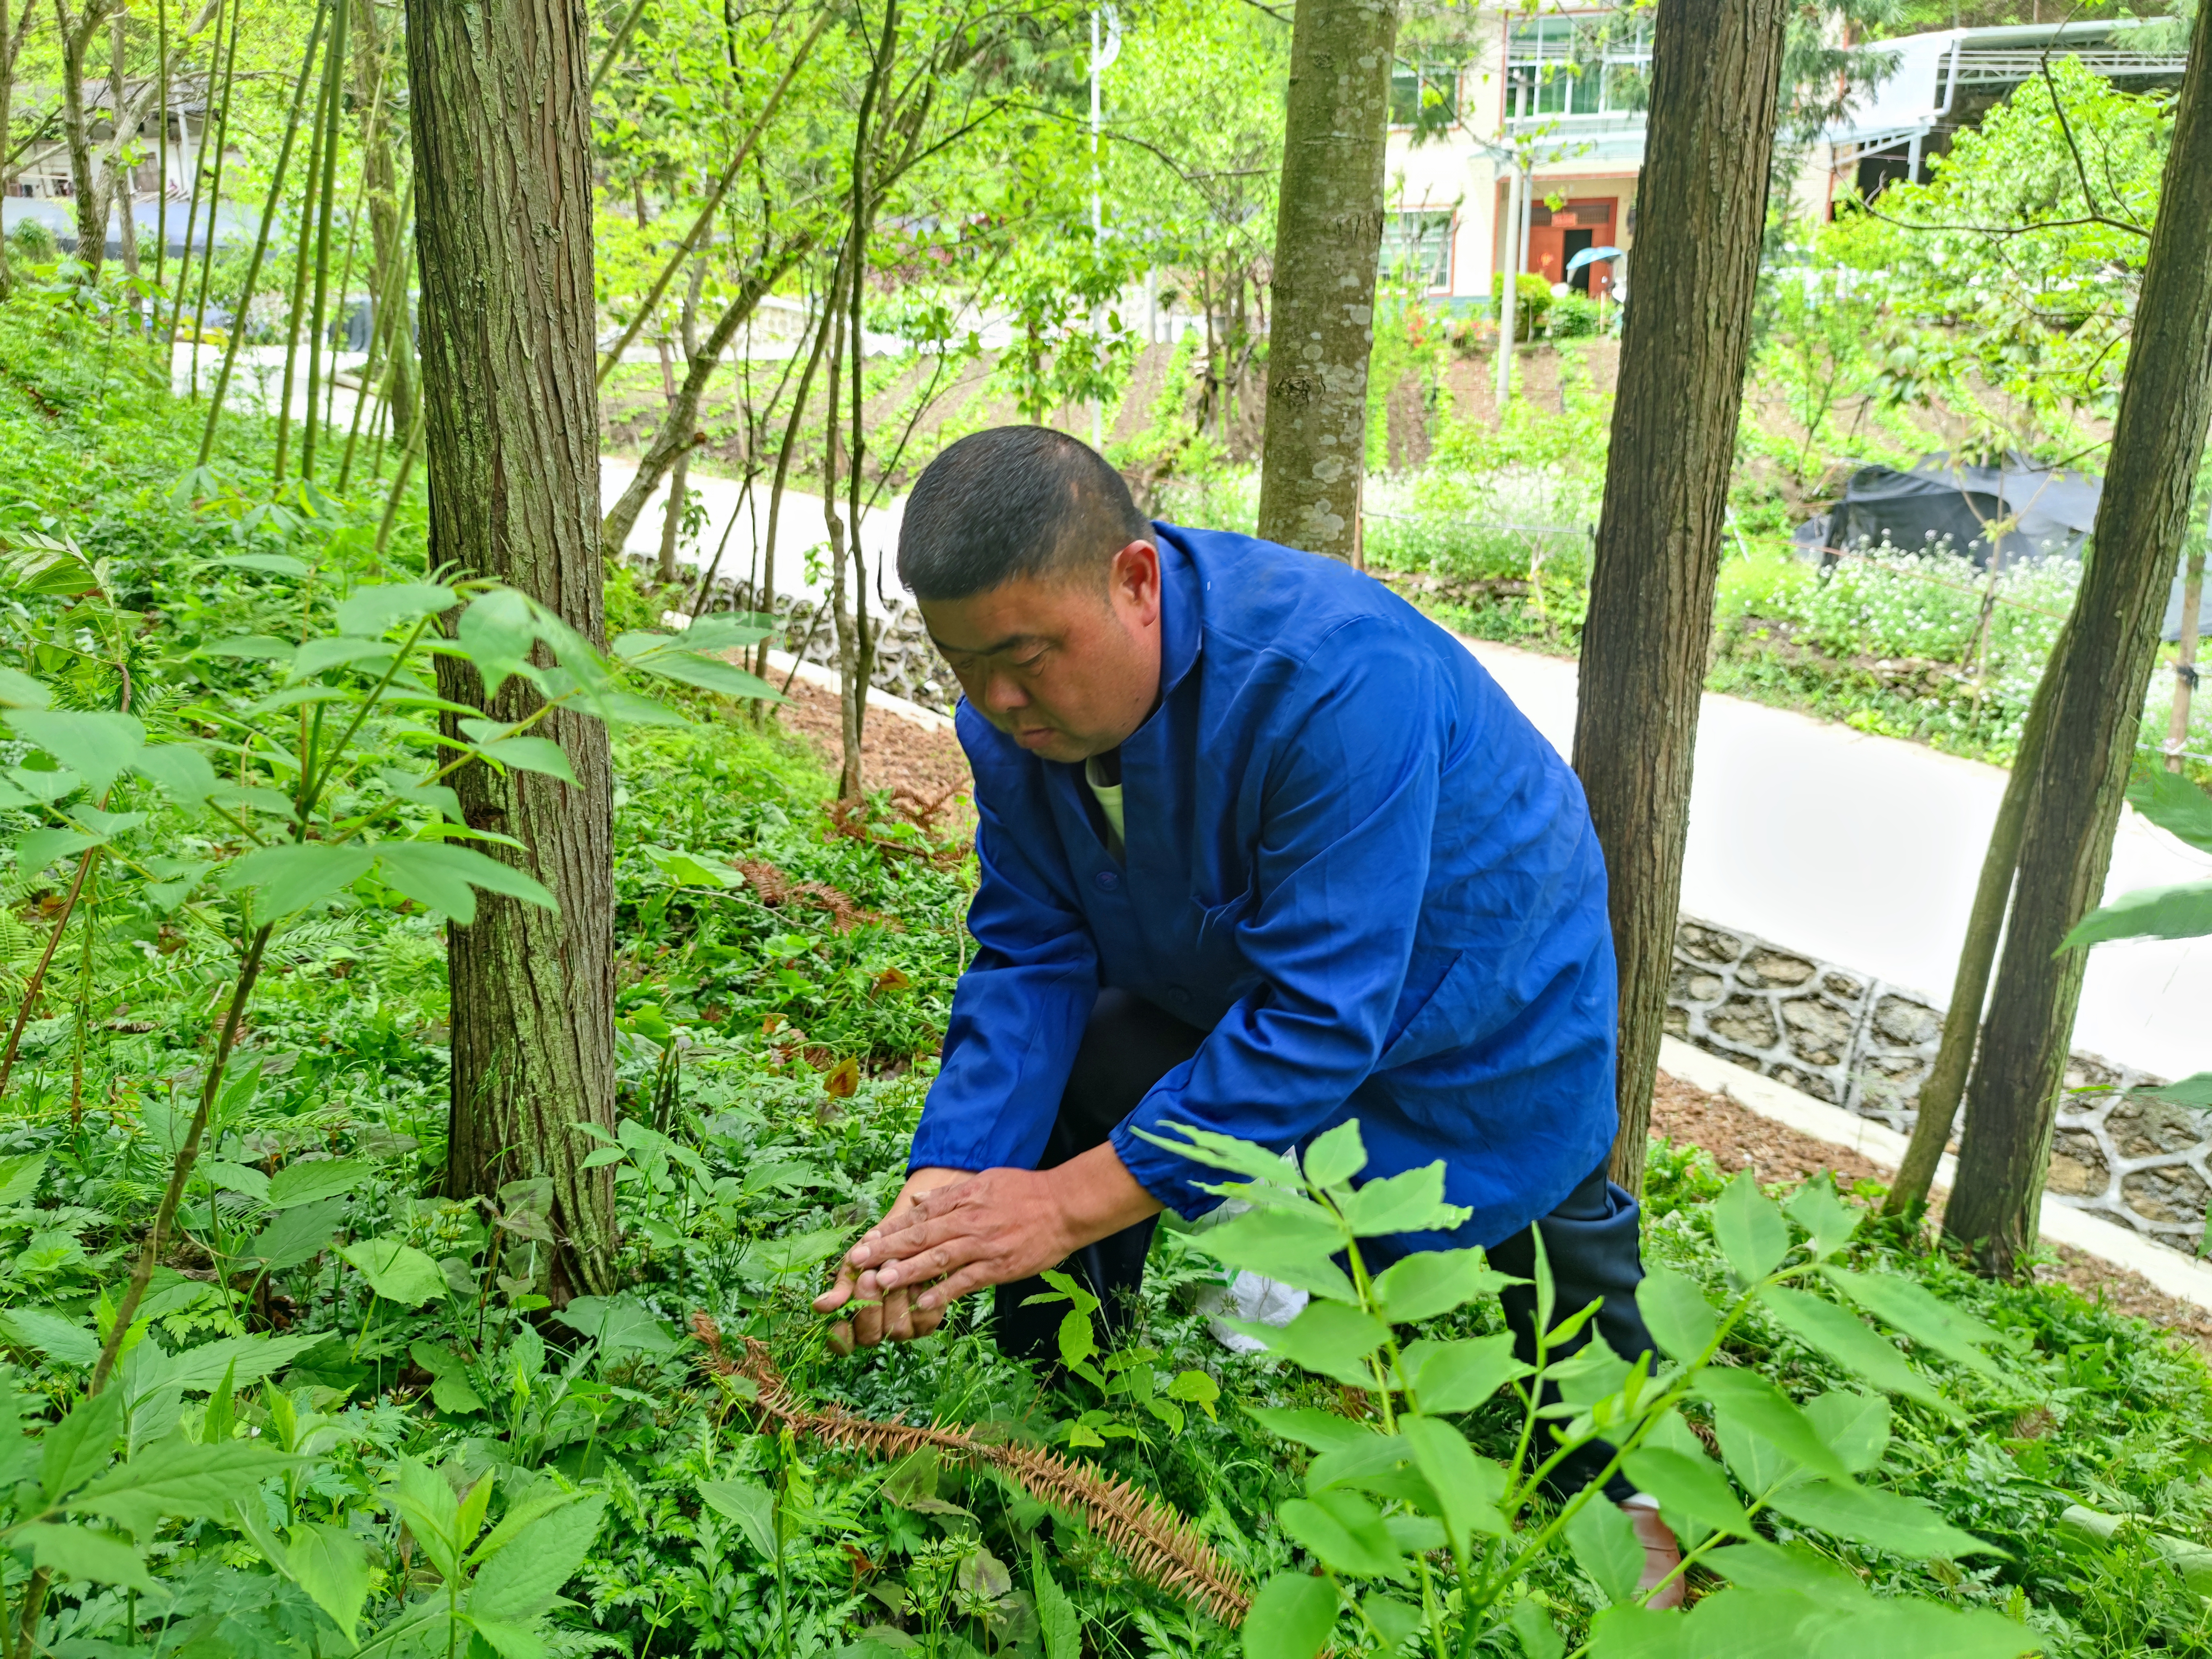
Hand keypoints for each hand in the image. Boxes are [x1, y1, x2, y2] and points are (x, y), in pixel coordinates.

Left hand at [816, 1143, 1162, 1349]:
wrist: (1065, 1205)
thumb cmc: (1025, 1192)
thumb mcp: (985, 1182)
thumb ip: (950, 1195)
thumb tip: (918, 1201)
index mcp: (962, 1200)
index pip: (918, 1217)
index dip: (889, 1230)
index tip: (864, 1241)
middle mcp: (967, 1222)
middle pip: (920, 1237)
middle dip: (886, 1250)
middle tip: (857, 1263)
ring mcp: (983, 1245)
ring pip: (938, 1259)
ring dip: (907, 1272)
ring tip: (880, 1283)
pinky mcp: (999, 1266)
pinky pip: (967, 1281)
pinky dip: (945, 1291)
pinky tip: (924, 1302)